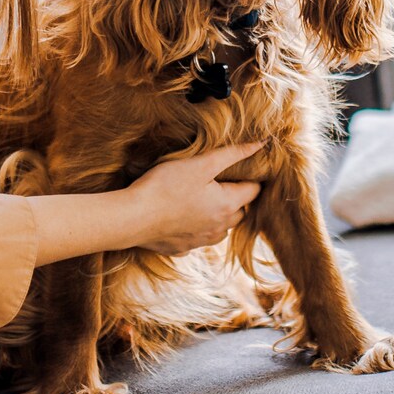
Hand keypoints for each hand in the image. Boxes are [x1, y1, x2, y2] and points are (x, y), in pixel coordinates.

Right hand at [124, 142, 263, 253]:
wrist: (132, 218)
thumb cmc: (165, 186)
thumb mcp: (200, 164)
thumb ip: (231, 154)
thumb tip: (261, 145)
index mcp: (227, 205)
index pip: (254, 191)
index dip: (250, 177)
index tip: (239, 168)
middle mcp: (219, 228)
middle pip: (240, 212)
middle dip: (236, 198)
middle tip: (219, 181)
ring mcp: (201, 241)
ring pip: (221, 228)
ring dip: (218, 215)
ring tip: (201, 198)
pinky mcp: (183, 248)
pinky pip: (198, 238)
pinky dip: (197, 227)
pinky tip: (182, 216)